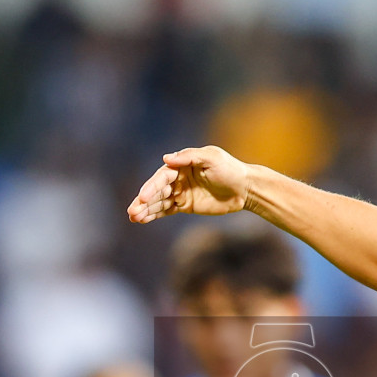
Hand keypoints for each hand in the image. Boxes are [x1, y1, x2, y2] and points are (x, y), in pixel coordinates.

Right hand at [127, 146, 250, 222]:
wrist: (244, 189)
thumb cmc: (229, 169)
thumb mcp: (212, 158)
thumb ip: (189, 157)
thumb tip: (166, 159)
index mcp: (182, 164)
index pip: (162, 176)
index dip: (152, 187)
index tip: (142, 197)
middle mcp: (178, 178)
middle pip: (157, 190)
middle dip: (143, 201)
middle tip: (132, 211)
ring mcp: (180, 192)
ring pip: (159, 202)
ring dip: (145, 209)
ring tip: (133, 217)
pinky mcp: (185, 205)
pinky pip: (166, 210)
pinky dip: (154, 214)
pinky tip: (142, 220)